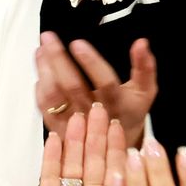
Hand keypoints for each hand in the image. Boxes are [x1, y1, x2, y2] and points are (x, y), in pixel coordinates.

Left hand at [35, 33, 156, 146]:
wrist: (115, 148)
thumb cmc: (128, 114)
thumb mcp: (145, 92)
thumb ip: (145, 67)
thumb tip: (141, 43)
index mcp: (118, 104)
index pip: (105, 82)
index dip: (91, 63)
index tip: (77, 43)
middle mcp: (95, 115)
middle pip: (73, 86)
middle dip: (58, 59)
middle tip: (48, 38)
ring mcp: (75, 124)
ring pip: (55, 96)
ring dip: (44, 71)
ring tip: (41, 50)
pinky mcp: (60, 130)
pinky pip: (45, 109)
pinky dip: (39, 90)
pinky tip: (40, 73)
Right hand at [36, 107, 127, 185]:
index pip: (118, 166)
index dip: (120, 145)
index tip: (122, 121)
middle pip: (94, 158)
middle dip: (98, 133)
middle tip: (99, 105)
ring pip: (73, 161)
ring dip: (76, 139)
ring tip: (79, 115)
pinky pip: (50, 177)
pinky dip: (51, 158)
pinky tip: (54, 137)